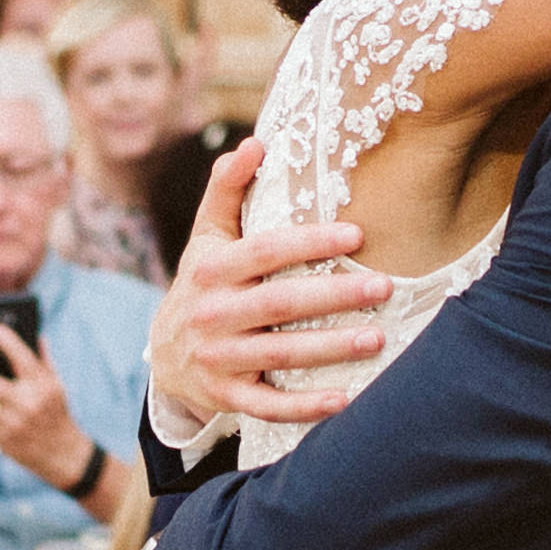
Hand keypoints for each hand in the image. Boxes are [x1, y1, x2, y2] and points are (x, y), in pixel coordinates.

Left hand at [0, 324, 92, 490]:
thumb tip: (35, 335)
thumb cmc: (58, 413)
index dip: (8, 342)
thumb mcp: (57, 385)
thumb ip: (44, 360)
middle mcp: (28, 404)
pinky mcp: (3, 439)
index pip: (23, 359)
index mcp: (43, 387)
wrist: (63, 454)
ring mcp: (14, 424)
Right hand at [150, 143, 381, 431]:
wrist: (167, 355)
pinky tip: (345, 399)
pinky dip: (305, 407)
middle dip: (333, 295)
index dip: (308, 242)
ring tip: (378, 339)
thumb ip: (227, 190)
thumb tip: (256, 142)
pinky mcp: (227, 397)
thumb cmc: (204, 282)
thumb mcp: (207, 235)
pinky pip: (269, 406)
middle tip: (384, 286)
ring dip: (331, 349)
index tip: (356, 235)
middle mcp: (212, 314)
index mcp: (211, 269)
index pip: (263, 251)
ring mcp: (218, 359)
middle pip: (278, 304)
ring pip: (279, 356)